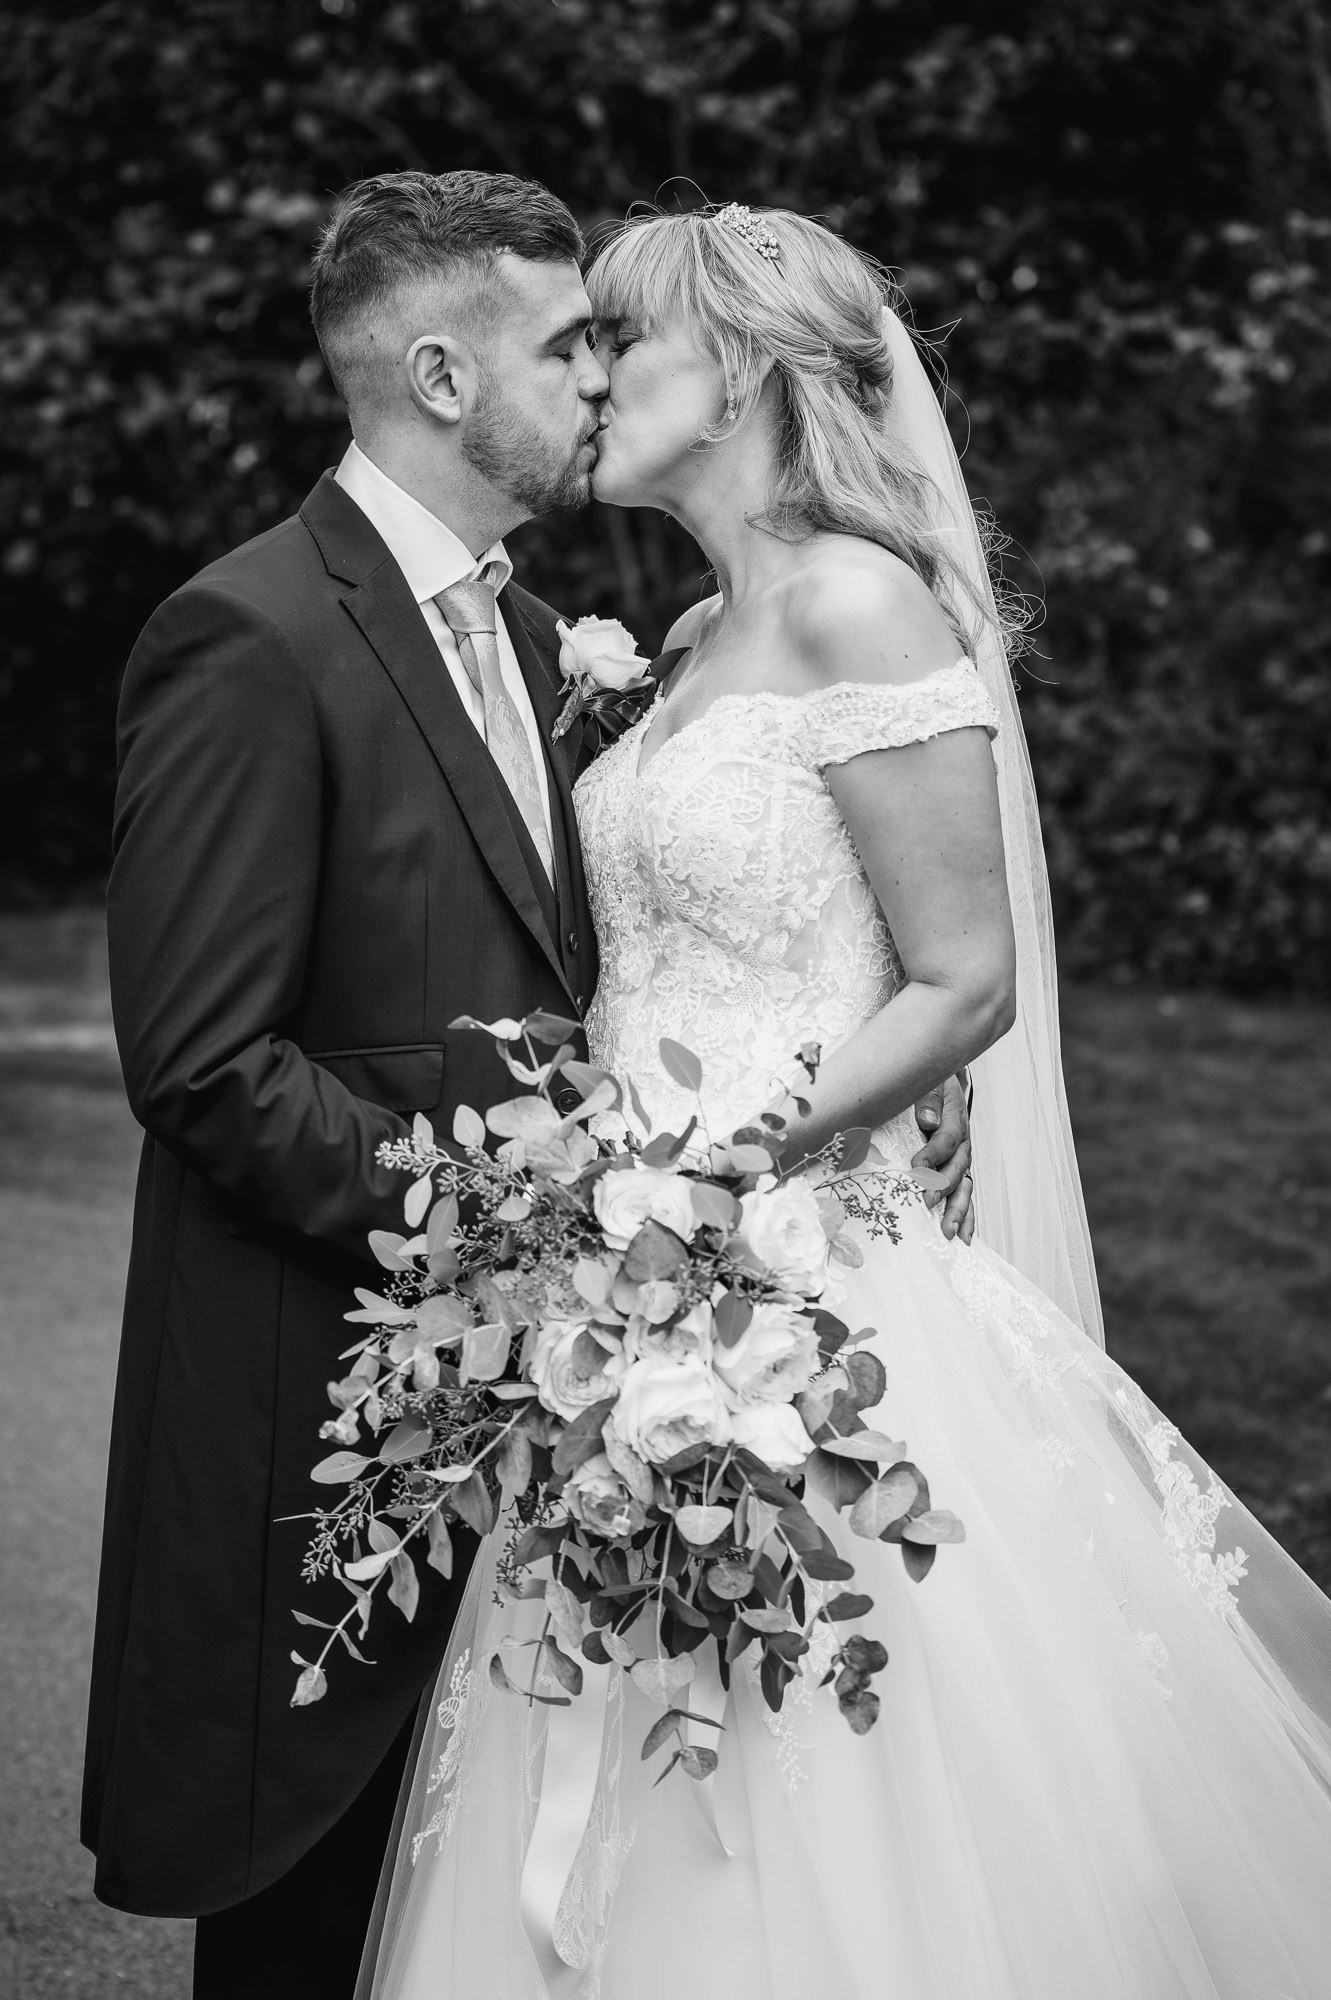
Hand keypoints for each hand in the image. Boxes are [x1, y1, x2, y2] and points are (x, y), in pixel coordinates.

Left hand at [912, 1071, 973, 1243]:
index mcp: (955, 1120)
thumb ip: (929, 1098)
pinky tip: (963, 1237)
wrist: (941, 1083)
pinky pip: (964, 1195)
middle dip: (943, 1188)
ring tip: (949, 1233)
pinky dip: (966, 1216)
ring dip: (957, 1211)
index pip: (944, 1140)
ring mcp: (961, 1160)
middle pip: (957, 1169)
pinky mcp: (957, 1171)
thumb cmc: (930, 1084)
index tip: (915, 1168)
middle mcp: (962, 1144)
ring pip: (963, 1188)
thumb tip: (929, 1121)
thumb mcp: (929, 1082)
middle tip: (927, 1203)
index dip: (931, 1155)